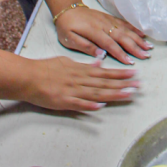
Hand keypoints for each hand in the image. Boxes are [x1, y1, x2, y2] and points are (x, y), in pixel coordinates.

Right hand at [24, 56, 139, 110]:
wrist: (27, 77)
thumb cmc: (45, 68)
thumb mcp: (66, 61)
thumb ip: (83, 64)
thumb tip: (99, 63)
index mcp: (80, 70)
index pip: (104, 73)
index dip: (120, 74)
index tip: (134, 74)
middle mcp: (79, 79)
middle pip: (104, 83)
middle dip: (122, 84)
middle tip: (138, 86)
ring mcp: (72, 90)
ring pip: (96, 92)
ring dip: (113, 93)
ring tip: (128, 94)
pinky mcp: (62, 101)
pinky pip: (78, 103)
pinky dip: (90, 104)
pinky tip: (101, 105)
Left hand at [54, 5, 150, 63]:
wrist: (68, 9)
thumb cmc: (67, 27)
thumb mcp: (69, 39)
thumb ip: (85, 46)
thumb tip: (101, 55)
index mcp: (94, 32)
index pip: (110, 44)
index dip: (121, 54)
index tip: (131, 62)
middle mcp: (104, 25)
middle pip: (122, 37)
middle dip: (135, 47)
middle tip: (145, 55)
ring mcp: (108, 20)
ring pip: (126, 30)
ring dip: (138, 38)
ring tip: (148, 46)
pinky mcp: (110, 18)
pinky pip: (124, 23)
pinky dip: (134, 28)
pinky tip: (142, 34)